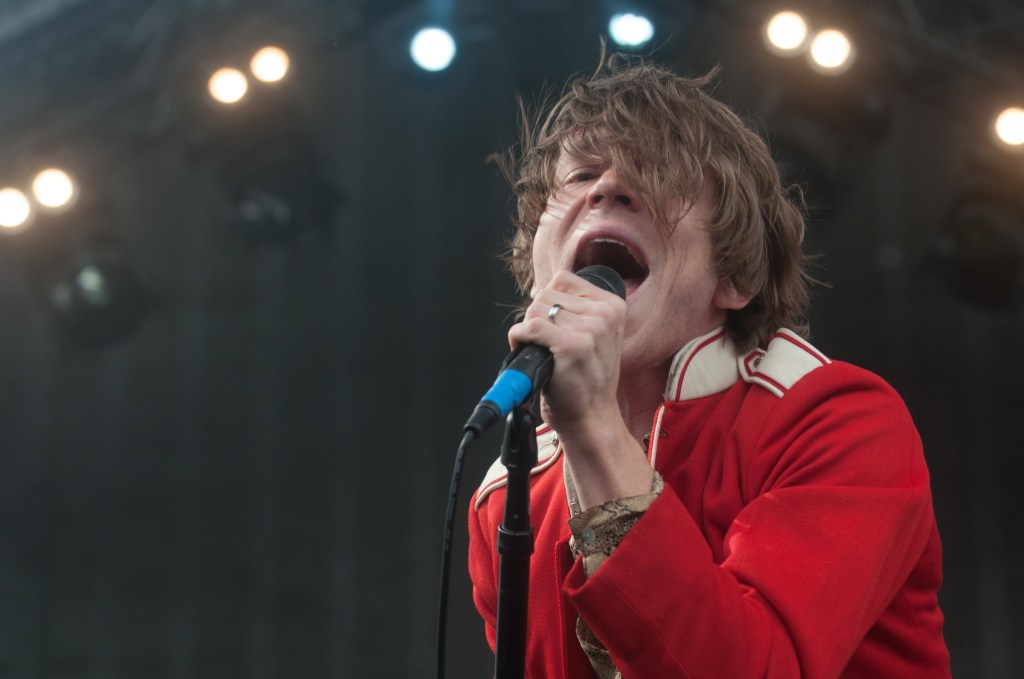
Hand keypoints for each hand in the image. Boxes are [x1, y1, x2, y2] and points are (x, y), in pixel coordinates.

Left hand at [508, 270, 652, 507]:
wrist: (590, 418)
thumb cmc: (586, 379)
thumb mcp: (594, 336)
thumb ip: (574, 308)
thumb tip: (538, 289)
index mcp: (613, 306)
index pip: (564, 280)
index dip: (549, 301)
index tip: (553, 326)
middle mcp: (605, 315)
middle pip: (547, 294)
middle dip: (537, 318)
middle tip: (546, 345)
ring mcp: (591, 330)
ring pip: (536, 309)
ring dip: (528, 330)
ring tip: (542, 352)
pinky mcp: (572, 347)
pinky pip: (530, 327)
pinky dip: (519, 340)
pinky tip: (528, 354)